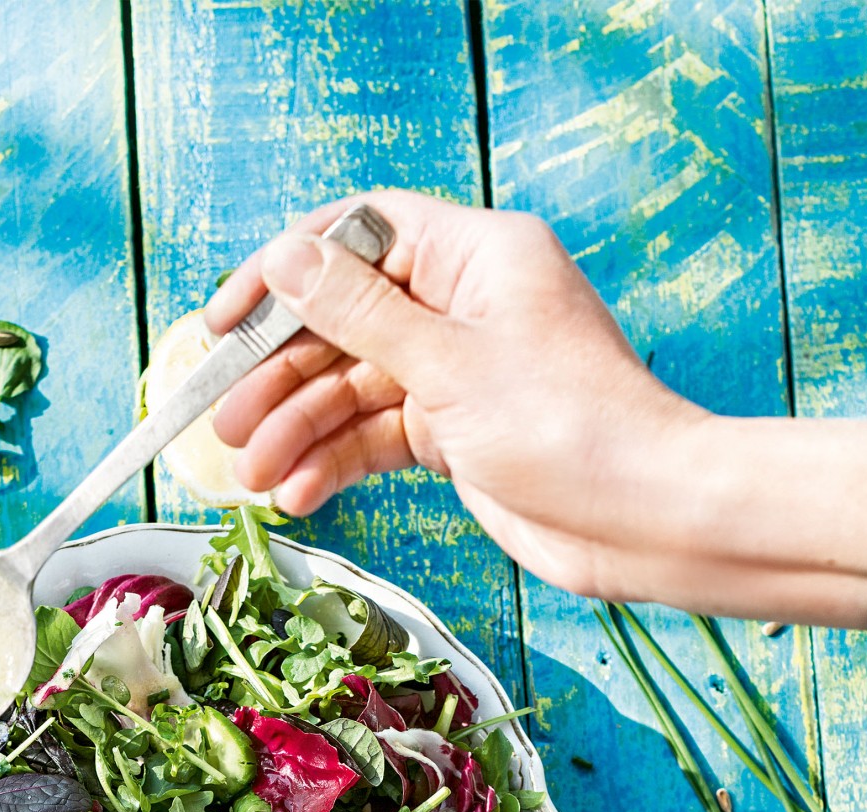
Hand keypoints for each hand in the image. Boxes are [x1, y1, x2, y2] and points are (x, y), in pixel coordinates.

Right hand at [205, 191, 866, 626]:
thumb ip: (359, 313)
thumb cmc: (572, 428)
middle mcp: (466, 306)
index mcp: (475, 257)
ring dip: (300, 431)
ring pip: (356, 389)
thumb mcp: (449, 364)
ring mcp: (462, 373)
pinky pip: (379, 439)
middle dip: (281, 377)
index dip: (285, 273)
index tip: (227, 319)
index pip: (358, 237)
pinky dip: (338, 464)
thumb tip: (289, 256)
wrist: (643, 519)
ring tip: (254, 476)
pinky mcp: (459, 435)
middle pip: (345, 323)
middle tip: (224, 424)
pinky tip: (300, 494)